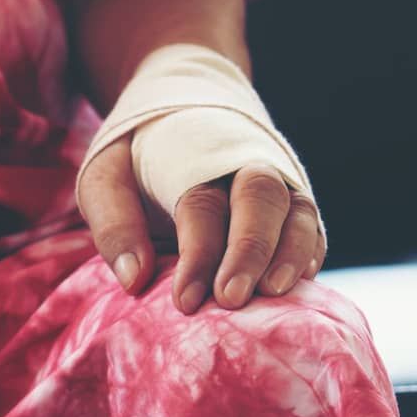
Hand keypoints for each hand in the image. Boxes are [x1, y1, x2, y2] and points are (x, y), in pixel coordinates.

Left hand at [77, 139, 325, 314]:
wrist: (181, 114)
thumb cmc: (134, 161)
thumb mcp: (103, 182)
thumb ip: (114, 226)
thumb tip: (133, 281)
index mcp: (193, 159)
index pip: (202, 206)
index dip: (197, 256)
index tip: (185, 302)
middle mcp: (243, 165)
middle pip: (260, 200)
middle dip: (249, 252)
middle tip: (232, 300)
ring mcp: (276, 181)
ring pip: (296, 211)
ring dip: (290, 254)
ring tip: (273, 294)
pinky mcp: (293, 203)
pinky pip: (312, 225)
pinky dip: (309, 253)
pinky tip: (300, 284)